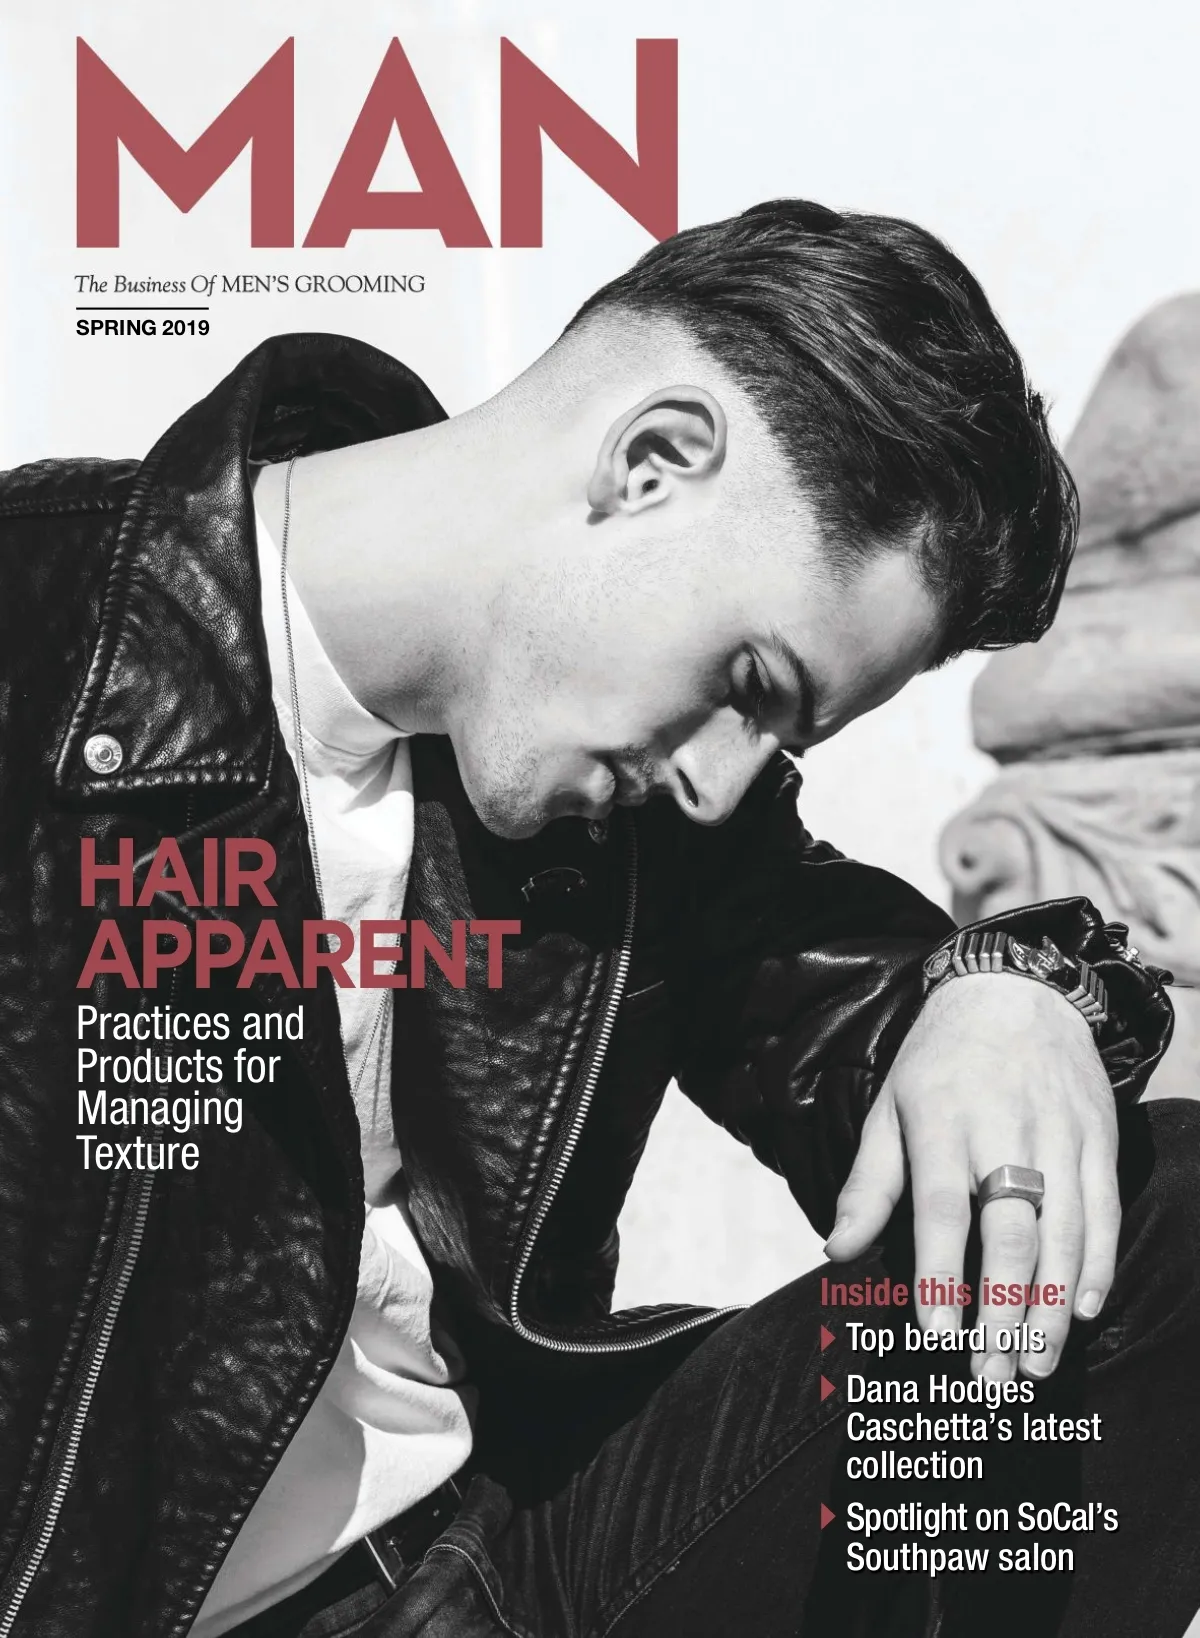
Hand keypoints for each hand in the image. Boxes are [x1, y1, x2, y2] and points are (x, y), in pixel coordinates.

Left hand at [824, 974, 1118, 1380]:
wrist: (1015, 992)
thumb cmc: (939, 1062)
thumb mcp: (890, 1109)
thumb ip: (868, 1185)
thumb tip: (836, 1252)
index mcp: (942, 1122)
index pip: (942, 1208)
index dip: (941, 1274)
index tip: (937, 1336)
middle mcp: (1005, 1131)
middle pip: (1010, 1232)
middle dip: (1002, 1312)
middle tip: (991, 1377)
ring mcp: (1060, 1135)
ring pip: (1065, 1233)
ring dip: (1052, 1307)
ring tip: (1036, 1367)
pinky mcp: (1100, 1138)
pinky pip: (1104, 1211)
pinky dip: (1098, 1266)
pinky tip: (1083, 1311)